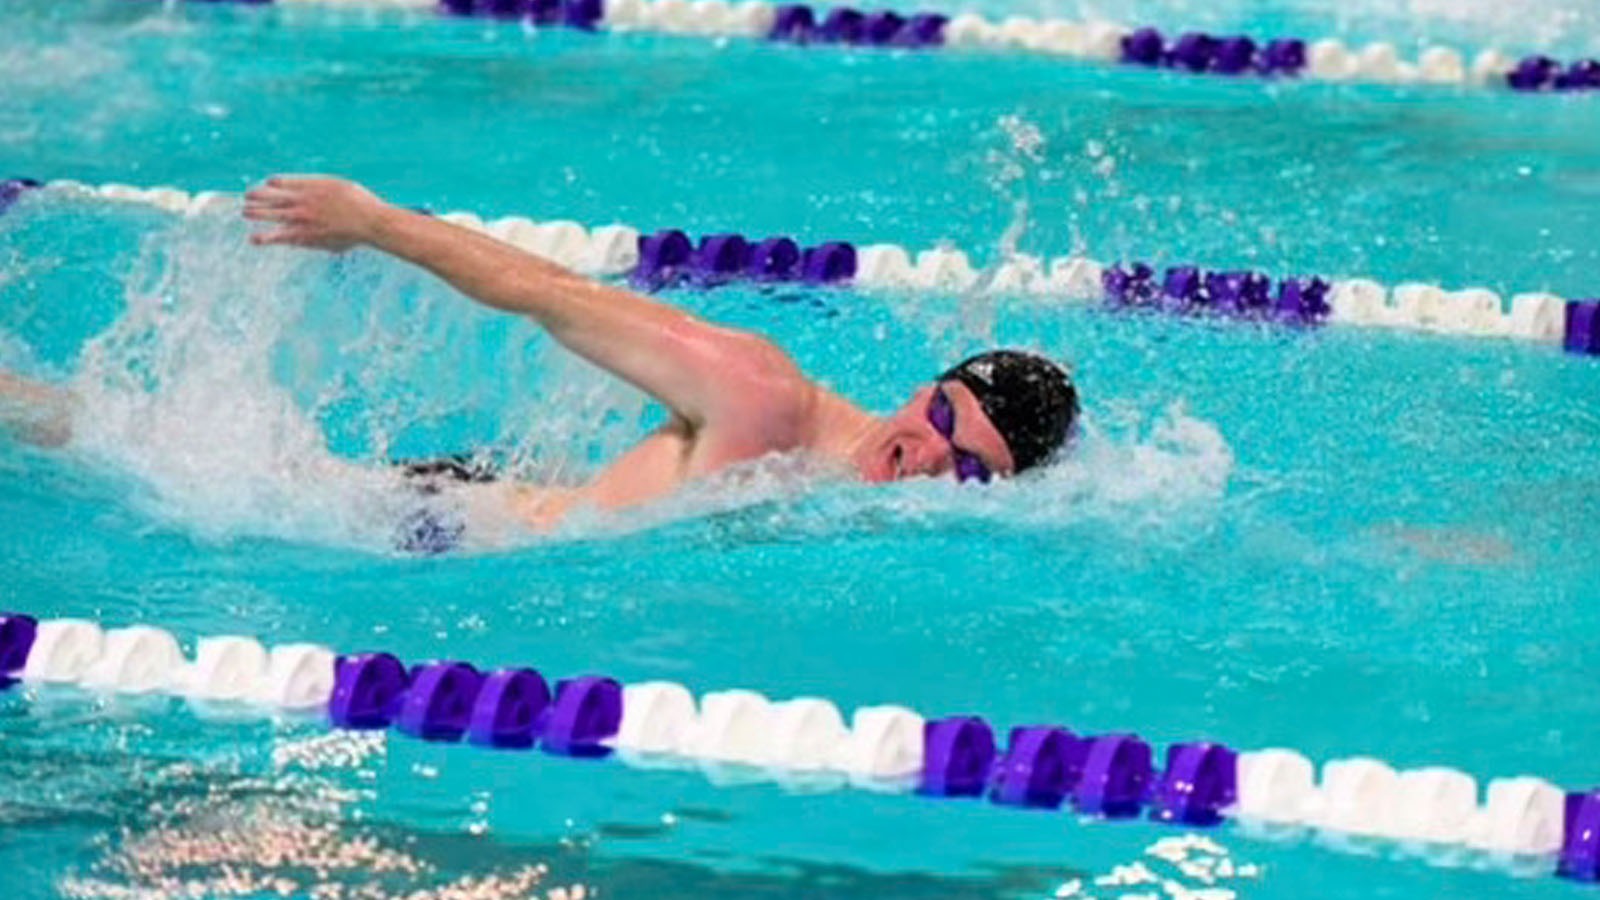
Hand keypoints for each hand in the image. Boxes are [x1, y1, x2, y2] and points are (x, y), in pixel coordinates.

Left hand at [243, 176, 388, 251]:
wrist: (369, 221)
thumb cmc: (361, 203)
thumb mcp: (340, 186)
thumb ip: (321, 187)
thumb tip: (312, 191)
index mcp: (311, 187)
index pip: (283, 183)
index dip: (273, 184)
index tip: (268, 184)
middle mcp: (303, 201)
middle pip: (273, 197)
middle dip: (258, 196)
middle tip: (247, 197)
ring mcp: (303, 219)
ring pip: (273, 215)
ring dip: (257, 213)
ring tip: (245, 213)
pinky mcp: (306, 236)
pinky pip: (283, 236)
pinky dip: (269, 238)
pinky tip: (256, 239)